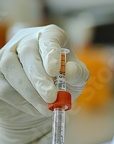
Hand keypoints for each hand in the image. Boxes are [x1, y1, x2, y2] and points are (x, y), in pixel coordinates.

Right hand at [0, 25, 88, 143]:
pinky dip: (20, 100)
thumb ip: (77, 74)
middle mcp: (27, 40)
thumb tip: (69, 72)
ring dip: (29, 91)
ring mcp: (8, 54)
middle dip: (38, 77)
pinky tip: (35, 107)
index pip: (49, 37)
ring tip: (46, 107)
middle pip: (27, 52)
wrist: (43, 102)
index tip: (55, 71)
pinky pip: (3, 85)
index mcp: (50, 35)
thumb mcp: (77, 79)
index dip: (51, 53)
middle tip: (51, 96)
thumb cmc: (63, 84)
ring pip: (10, 67)